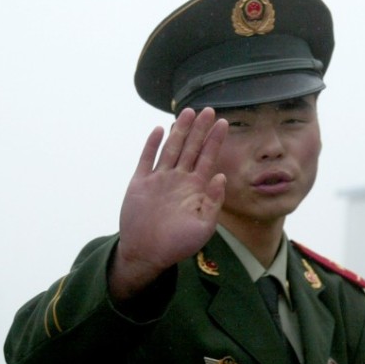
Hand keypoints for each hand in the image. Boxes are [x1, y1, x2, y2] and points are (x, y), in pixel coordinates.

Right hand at [111, 108, 228, 299]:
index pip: (208, 158)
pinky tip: (160, 130)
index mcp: (195, 188)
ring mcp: (159, 179)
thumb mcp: (204, 227)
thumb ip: (213, 201)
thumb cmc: (177, 245)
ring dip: (179, 130)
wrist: (146, 254)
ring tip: (188, 112)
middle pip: (191, 148)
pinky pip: (147, 159)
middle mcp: (179, 179)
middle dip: (200, 129)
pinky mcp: (140, 183)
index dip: (215, 140)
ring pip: (171, 148)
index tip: (224, 123)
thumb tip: (221, 175)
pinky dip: (152, 144)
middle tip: (209, 109)